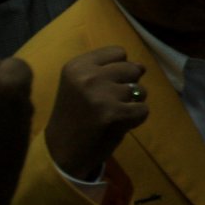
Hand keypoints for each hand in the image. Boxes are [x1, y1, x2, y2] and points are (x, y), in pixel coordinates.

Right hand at [44, 46, 148, 181]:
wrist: (61, 152)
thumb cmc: (76, 115)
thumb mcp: (82, 84)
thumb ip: (109, 71)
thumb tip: (142, 66)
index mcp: (77, 65)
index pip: (118, 52)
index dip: (118, 70)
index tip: (104, 85)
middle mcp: (88, 76)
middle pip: (132, 69)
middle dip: (128, 85)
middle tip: (110, 103)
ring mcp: (101, 95)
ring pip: (140, 90)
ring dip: (132, 103)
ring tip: (112, 114)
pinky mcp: (114, 114)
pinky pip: (143, 110)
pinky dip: (136, 119)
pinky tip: (118, 125)